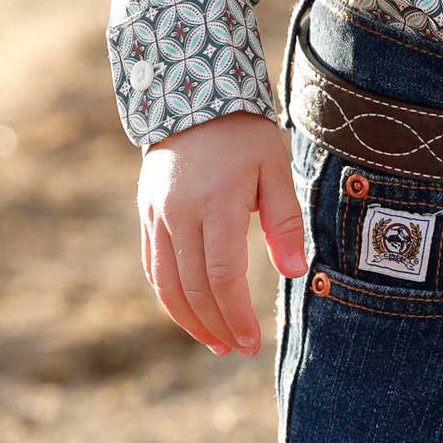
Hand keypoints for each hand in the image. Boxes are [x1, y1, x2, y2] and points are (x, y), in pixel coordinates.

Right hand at [137, 112, 307, 355]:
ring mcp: (157, 215)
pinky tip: (189, 312)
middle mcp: (180, 214)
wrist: (191, 93)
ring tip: (215, 342)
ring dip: (190, 320)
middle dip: (217, 326)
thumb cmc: (244, 132)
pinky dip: (169, 296)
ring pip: (167, 284)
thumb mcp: (274, 165)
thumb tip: (296, 272)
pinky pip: (153, 266)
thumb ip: (285, 220)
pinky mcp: (146, 213)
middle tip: (239, 350)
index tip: (251, 341)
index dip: (236, 315)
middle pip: (193, 288)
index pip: (222, 277)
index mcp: (217, 203)